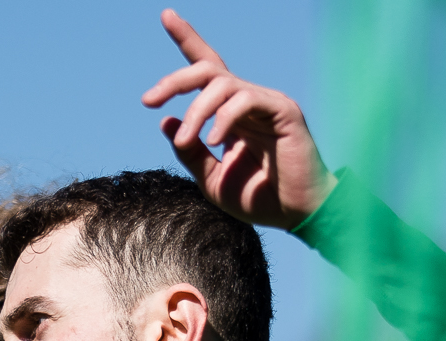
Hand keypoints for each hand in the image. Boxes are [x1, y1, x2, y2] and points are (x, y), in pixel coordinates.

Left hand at [142, 8, 335, 229]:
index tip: (165, 15)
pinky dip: (224, 118)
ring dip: (196, 111)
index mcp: (231, 114)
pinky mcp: (283, 110)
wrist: (296, 215)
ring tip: (189, 139)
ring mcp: (267, 102)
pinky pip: (246, 99)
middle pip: (207, 69)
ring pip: (222, 84)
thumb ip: (189, 152)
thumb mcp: (211, 178)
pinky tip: (216, 141)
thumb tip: (165, 121)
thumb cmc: (258, 199)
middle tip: (149, 99)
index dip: (187, 40)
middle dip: (175, 80)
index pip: (207, 69)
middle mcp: (248, 102)